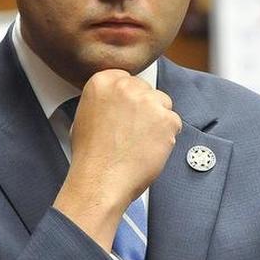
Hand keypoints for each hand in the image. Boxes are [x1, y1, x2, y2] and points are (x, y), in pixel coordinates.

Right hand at [54, 69, 180, 249]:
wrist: (101, 180)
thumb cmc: (92, 156)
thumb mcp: (85, 115)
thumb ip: (105, 100)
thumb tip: (119, 101)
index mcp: (103, 82)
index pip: (127, 79)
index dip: (130, 98)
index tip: (127, 111)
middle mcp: (126, 87)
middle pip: (147, 90)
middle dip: (145, 108)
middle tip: (134, 131)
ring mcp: (148, 102)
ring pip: (163, 104)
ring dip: (158, 120)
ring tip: (141, 142)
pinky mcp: (166, 118)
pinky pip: (174, 123)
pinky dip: (167, 137)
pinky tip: (149, 149)